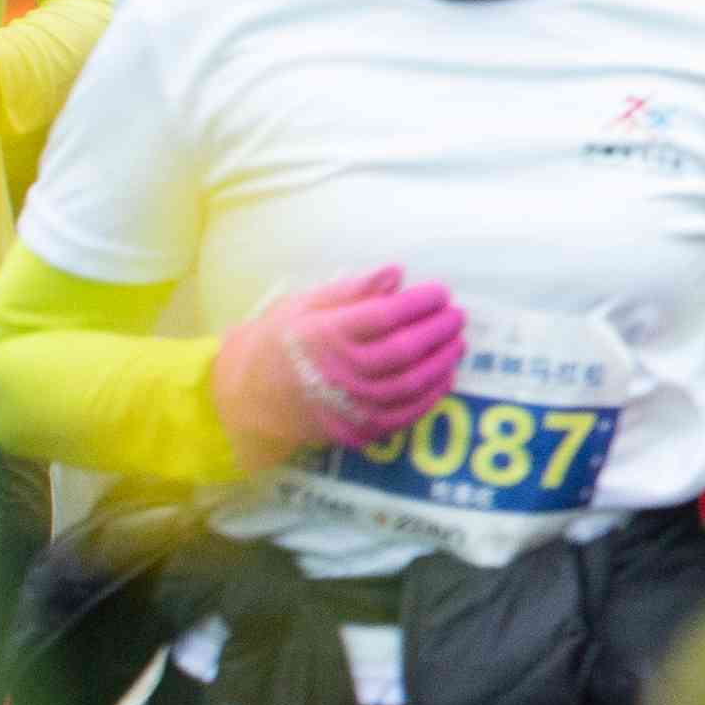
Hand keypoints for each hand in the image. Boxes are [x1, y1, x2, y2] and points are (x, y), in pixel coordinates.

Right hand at [208, 268, 466, 466]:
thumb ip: (352, 290)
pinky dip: (429, 396)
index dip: (420, 303)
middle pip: (403, 351)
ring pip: (409, 385)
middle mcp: (339, 372)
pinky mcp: (355, 431)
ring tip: (458, 342)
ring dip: (441, 362)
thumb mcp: (304, 305)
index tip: (440, 292)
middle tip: (457, 315)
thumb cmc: (277, 342)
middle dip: (438, 330)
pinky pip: (403, 416)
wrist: (246, 398)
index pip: (385, 316)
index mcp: (325, 335)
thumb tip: (396, 273)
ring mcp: (348, 406)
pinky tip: (445, 377)